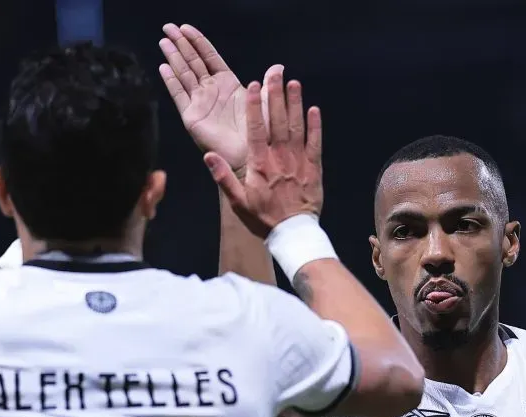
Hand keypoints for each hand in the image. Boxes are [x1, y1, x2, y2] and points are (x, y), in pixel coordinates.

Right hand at [158, 24, 277, 174]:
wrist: (251, 157)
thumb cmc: (261, 133)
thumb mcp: (268, 104)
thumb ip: (269, 84)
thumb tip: (279, 67)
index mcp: (228, 84)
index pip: (209, 57)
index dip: (198, 42)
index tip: (185, 27)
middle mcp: (212, 91)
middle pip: (192, 62)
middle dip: (181, 44)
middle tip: (168, 27)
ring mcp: (200, 103)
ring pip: (184, 74)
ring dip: (174, 57)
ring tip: (164, 41)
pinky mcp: (193, 117)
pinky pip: (179, 96)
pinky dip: (171, 82)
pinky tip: (164, 67)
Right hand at [204, 70, 322, 238]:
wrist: (293, 233)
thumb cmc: (263, 218)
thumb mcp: (238, 201)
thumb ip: (223, 177)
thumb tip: (209, 156)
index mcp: (260, 164)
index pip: (256, 129)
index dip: (255, 106)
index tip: (252, 86)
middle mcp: (280, 158)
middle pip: (278, 121)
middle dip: (276, 96)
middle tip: (275, 74)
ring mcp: (299, 162)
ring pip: (297, 128)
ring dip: (295, 104)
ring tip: (294, 83)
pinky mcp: (314, 168)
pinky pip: (315, 143)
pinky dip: (315, 126)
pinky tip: (313, 109)